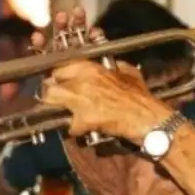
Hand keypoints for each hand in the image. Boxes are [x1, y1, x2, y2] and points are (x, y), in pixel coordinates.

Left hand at [34, 8, 167, 141]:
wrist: (145, 117)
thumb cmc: (138, 95)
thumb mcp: (129, 73)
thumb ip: (117, 67)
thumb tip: (115, 64)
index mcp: (90, 68)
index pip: (59, 66)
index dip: (58, 76)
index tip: (59, 81)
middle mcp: (81, 81)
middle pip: (49, 84)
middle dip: (50, 92)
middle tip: (56, 99)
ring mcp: (80, 100)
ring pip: (51, 101)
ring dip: (55, 108)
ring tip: (62, 113)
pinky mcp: (82, 120)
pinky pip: (69, 126)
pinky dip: (74, 129)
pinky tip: (81, 129)